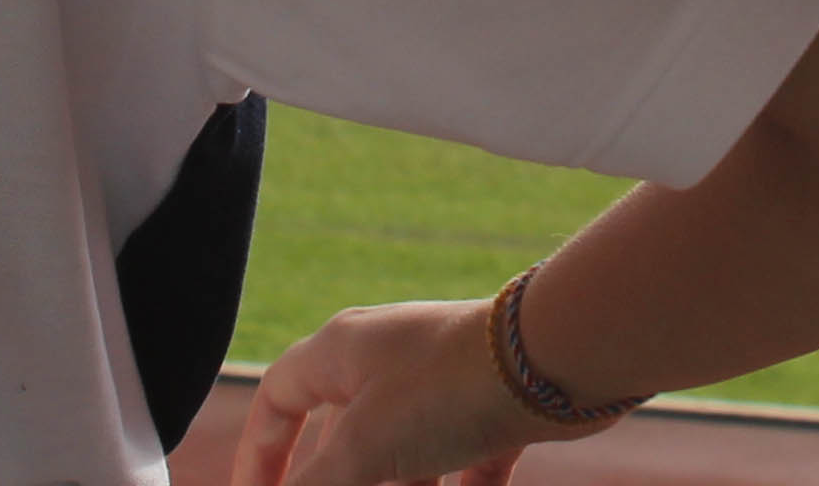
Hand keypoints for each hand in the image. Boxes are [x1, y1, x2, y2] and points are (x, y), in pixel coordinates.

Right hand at [226, 299, 542, 485]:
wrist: (558, 360)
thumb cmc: (445, 389)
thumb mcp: (361, 450)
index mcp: (343, 353)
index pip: (279, 398)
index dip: (260, 454)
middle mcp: (389, 363)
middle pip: (346, 441)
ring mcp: (444, 385)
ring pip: (407, 460)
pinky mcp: (495, 410)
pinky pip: (465, 466)